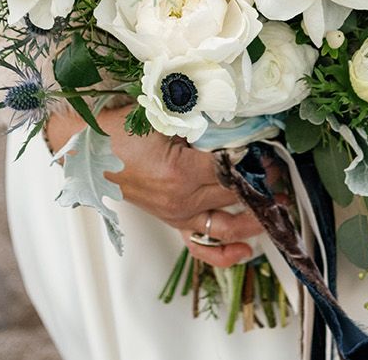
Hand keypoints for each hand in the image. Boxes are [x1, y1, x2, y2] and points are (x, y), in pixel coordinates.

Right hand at [47, 105, 264, 267]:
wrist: (83, 146)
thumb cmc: (117, 127)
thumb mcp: (161, 114)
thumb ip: (198, 115)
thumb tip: (235, 114)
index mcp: (182, 172)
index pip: (235, 168)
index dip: (258, 159)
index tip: (275, 148)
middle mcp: (182, 199)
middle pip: (237, 194)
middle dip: (264, 183)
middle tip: (283, 169)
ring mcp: (177, 213)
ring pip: (227, 222)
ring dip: (257, 217)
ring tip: (279, 205)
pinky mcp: (170, 218)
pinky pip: (200, 245)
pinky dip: (224, 253)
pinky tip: (247, 250)